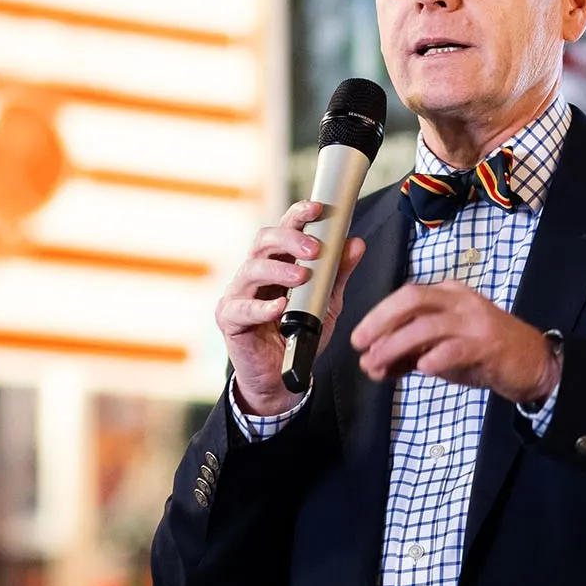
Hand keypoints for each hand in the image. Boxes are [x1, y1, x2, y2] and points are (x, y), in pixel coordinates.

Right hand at [217, 199, 365, 416]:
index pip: (283, 229)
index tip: (317, 208)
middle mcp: (254, 273)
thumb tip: (356, 243)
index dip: (297, 215)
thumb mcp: (327, 303)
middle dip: (289, 239)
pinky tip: (279, 307)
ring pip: (251, 270)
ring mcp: (239, 294)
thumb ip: (339, 274)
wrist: (282, 377)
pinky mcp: (229, 319)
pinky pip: (242, 309)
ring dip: (278, 270)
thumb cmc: (298, 334)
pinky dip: (262, 307)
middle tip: (314, 249)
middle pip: (263, 241)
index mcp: (276, 263)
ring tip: (302, 276)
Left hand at [350, 279, 556, 403]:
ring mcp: (475, 322)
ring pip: (427, 326)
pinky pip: (455, 349)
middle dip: (380, 321)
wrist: (533, 363)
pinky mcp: (487, 345)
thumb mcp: (443, 349)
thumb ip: (410, 353)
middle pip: (411, 299)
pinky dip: (434, 358)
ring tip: (377, 364)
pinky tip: (420, 369)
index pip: (405, 297)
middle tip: (359, 344)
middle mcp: (460, 301)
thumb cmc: (486, 353)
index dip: (377, 316)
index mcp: (448, 295)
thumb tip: (373, 364)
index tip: (359, 339)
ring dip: (396, 345)